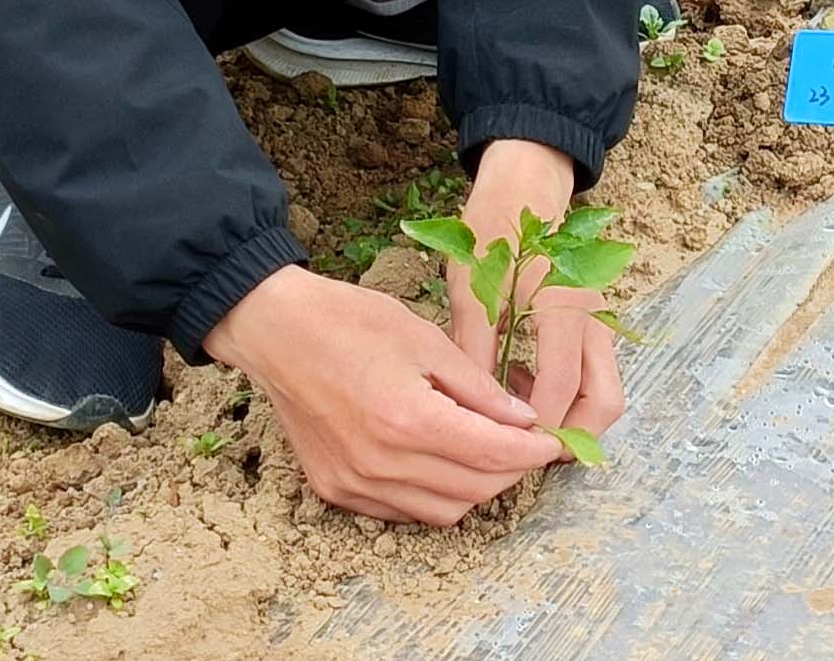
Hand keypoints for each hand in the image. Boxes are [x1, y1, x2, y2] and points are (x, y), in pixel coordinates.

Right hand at [204, 264, 559, 525]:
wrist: (278, 332)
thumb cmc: (352, 321)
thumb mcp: (425, 338)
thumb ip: (477, 385)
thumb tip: (522, 418)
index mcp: (409, 419)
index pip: (490, 454)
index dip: (531, 451)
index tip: (554, 441)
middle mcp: (383, 464)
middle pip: (472, 490)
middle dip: (510, 471)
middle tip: (528, 444)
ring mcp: (356, 485)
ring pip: (441, 512)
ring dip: (475, 488)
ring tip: (489, 452)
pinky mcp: (336, 491)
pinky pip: (403, 512)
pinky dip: (434, 495)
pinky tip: (443, 461)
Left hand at [446, 141, 625, 443]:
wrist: (525, 183)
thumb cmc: (494, 229)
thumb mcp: (472, 285)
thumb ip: (475, 347)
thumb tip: (474, 409)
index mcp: (563, 308)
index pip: (561, 390)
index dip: (533, 430)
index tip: (501, 448)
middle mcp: (592, 320)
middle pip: (605, 403)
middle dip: (571, 436)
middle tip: (523, 447)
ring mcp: (598, 322)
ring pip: (604, 391)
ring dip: (571, 416)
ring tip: (519, 415)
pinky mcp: (592, 323)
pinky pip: (593, 373)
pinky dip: (569, 394)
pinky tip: (523, 384)